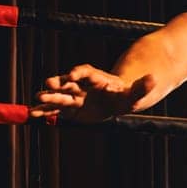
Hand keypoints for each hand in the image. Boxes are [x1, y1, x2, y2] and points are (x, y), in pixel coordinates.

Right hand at [31, 65, 155, 123]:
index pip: (86, 73)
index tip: (72, 75)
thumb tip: (153, 79)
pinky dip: (45, 111)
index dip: (79, 73)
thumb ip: (142, 86)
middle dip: (59, 85)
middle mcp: (83, 86)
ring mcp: (76, 96)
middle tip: (47, 85)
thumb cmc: (127, 95)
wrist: (118, 97)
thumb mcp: (136, 92)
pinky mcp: (71, 107)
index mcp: (98, 79)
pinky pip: (56, 110)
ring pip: (60, 96)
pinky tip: (32, 114)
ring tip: (35, 101)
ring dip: (49, 99)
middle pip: (70, 83)